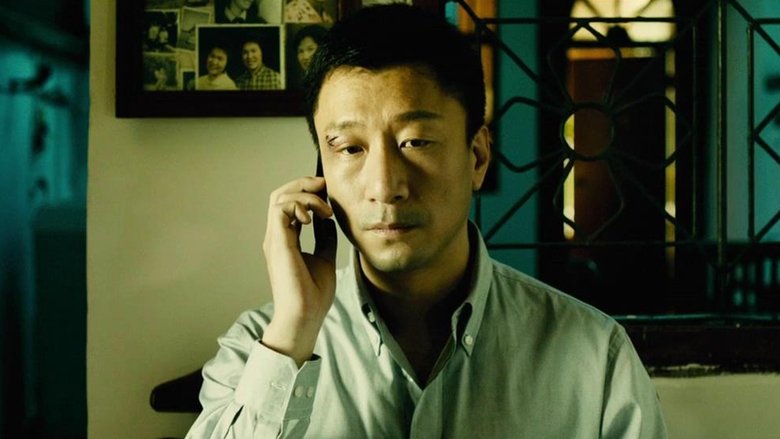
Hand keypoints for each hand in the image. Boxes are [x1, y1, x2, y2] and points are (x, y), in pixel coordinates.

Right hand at [261, 176, 336, 365]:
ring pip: (279, 196)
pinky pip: (281, 207)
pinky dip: (300, 205)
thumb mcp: (325, 258)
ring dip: (305, 195)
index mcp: (285, 240)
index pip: (289, 204)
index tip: (329, 195)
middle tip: (325, 186)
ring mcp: (275, 238)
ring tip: (325, 210)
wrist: (305, 316)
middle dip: (303, 184)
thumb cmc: (313, 295)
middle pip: (280, 194)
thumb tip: (328, 220)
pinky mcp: (277, 242)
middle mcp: (277, 236)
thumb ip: (324, 238)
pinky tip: (315, 219)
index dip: (308, 193)